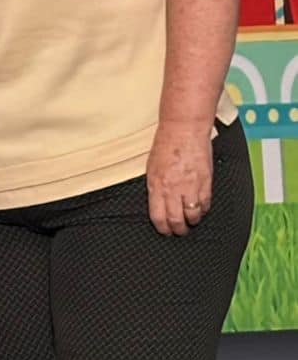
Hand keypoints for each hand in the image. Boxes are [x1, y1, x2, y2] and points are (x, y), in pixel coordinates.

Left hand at [146, 119, 213, 235]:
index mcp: (156, 185)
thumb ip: (155, 186)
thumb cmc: (166, 144)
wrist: (184, 128)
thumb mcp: (152, 167)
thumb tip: (158, 202)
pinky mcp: (205, 181)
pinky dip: (203, 209)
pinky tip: (201, 208)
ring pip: (193, 215)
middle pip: (176, 220)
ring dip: (192, 221)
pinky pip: (206, 203)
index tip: (165, 231)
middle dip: (178, 229)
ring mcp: (190, 186)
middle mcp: (172, 189)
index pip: (158, 216)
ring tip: (191, 220)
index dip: (162, 228)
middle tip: (180, 231)